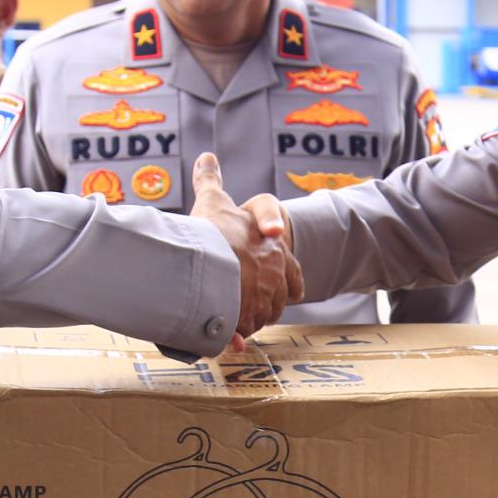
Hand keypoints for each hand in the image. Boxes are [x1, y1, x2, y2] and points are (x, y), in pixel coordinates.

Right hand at [189, 151, 302, 339]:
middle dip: (264, 307)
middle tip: (248, 311)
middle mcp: (274, 275)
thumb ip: (210, 180)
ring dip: (249, 323)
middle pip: (276, 301)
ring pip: (260, 318)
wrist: (205, 252)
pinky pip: (241, 332)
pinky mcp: (244, 318)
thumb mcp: (212, 199)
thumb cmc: (210, 226)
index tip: (288, 293)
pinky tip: (226, 341)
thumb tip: (206, 156)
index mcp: (275, 251)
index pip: (293, 274)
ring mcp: (261, 298)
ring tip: (233, 324)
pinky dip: (234, 338)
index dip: (287, 284)